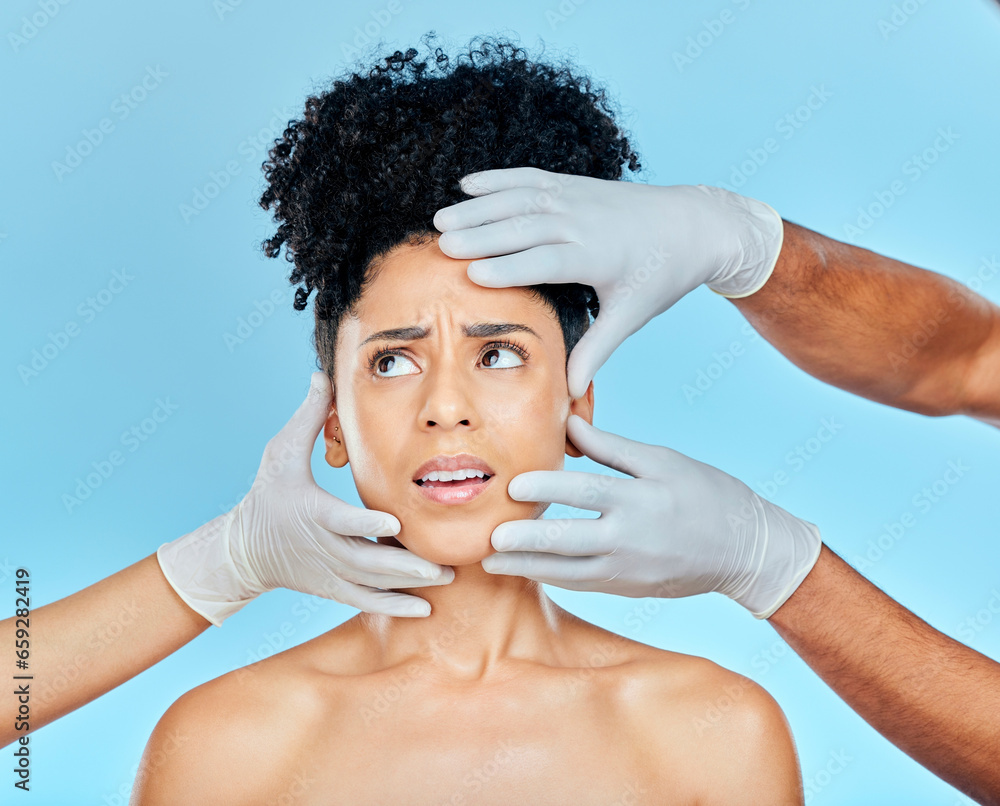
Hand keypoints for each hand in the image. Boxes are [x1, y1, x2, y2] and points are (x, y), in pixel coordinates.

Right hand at [157, 372, 453, 624]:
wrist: (245, 551)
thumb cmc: (267, 495)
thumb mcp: (279, 453)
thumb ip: (308, 417)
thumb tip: (323, 374)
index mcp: (312, 512)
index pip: (342, 521)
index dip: (367, 527)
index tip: (396, 525)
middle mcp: (323, 547)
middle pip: (366, 560)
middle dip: (405, 565)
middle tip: (442, 564)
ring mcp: (329, 572)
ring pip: (372, 583)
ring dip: (409, 584)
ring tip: (446, 577)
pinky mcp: (334, 588)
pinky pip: (366, 602)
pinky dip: (394, 607)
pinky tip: (425, 609)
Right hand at [433, 167, 783, 398]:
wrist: (693, 225)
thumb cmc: (661, 274)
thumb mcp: (630, 315)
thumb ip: (596, 350)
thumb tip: (571, 393)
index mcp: (595, 256)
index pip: (545, 261)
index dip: (509, 267)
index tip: (472, 275)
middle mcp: (581, 222)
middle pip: (524, 226)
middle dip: (482, 234)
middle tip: (442, 246)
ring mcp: (576, 198)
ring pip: (520, 199)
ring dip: (479, 207)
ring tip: (441, 219)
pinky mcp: (573, 184)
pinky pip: (530, 178)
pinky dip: (498, 179)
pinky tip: (467, 184)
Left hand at [483, 415, 820, 618]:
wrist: (746, 551)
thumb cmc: (707, 494)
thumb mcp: (663, 460)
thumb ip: (612, 447)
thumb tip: (568, 422)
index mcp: (640, 499)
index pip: (584, 492)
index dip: (545, 488)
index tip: (512, 485)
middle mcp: (630, 539)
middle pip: (567, 542)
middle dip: (524, 542)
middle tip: (489, 537)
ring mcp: (628, 570)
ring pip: (567, 572)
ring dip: (526, 568)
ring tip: (491, 562)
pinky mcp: (628, 588)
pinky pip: (582, 583)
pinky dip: (552, 577)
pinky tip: (525, 571)